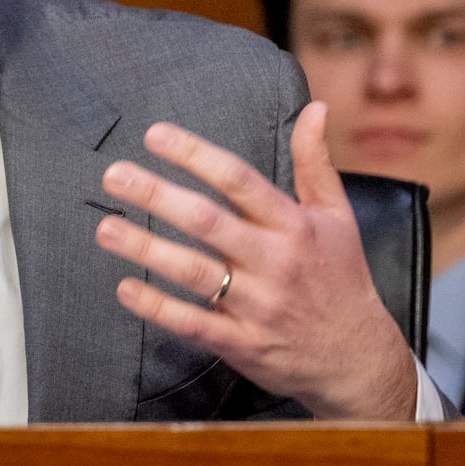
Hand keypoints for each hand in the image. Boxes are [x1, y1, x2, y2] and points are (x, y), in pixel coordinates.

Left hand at [94, 102, 416, 419]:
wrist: (358, 359)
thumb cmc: (341, 278)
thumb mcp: (338, 216)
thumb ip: (316, 161)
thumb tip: (314, 106)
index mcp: (294, 226)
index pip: (239, 181)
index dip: (196, 155)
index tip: (155, 136)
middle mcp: (274, 262)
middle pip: (208, 221)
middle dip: (157, 195)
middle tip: (115, 175)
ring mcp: (257, 305)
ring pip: (194, 272)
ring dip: (146, 248)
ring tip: (106, 228)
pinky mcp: (243, 343)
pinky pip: (194, 324)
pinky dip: (158, 307)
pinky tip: (126, 288)